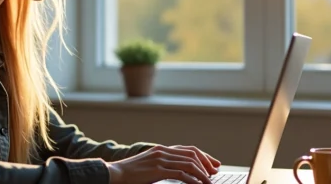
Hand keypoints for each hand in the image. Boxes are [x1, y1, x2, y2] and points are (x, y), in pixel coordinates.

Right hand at [106, 145, 220, 183]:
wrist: (116, 173)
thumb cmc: (131, 173)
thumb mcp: (150, 165)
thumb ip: (163, 165)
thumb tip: (180, 172)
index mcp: (161, 149)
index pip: (188, 149)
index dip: (203, 156)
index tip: (214, 164)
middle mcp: (163, 151)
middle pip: (192, 154)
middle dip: (207, 163)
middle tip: (215, 173)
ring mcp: (160, 159)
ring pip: (189, 163)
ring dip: (202, 173)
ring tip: (209, 182)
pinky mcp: (158, 169)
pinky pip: (181, 174)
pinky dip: (193, 179)